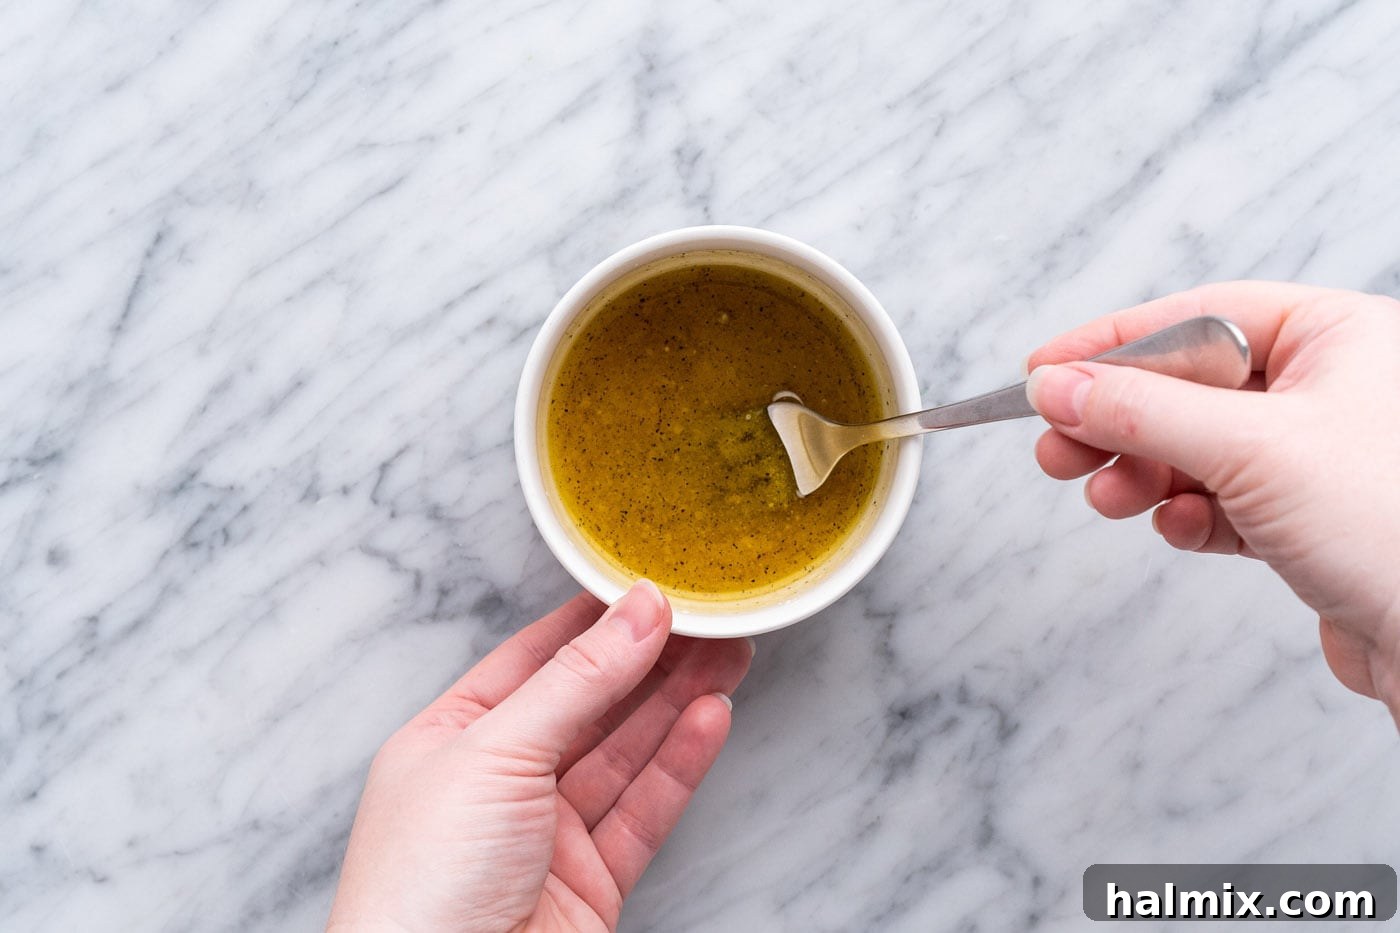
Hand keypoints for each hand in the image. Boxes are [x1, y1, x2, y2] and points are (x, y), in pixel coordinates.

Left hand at [327, 581, 752, 931]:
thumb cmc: (422, 893)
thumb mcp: (495, 755)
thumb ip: (575, 681)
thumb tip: (635, 612)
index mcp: (449, 741)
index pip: (531, 660)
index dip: (592, 622)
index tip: (649, 586)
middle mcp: (497, 784)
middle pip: (588, 704)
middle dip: (649, 658)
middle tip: (709, 615)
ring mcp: (545, 838)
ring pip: (624, 754)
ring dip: (677, 702)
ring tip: (729, 652)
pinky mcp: (588, 885)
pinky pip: (643, 811)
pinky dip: (681, 763)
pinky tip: (710, 718)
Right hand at [1025, 282, 1399, 714]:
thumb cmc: (1396, 529)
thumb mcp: (1250, 449)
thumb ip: (1141, 410)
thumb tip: (1055, 385)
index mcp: (1339, 336)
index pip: (1198, 319)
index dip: (1112, 343)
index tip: (1043, 370)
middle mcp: (1331, 387)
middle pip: (1188, 386)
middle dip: (1118, 421)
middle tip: (1055, 446)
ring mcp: (1318, 457)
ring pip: (1197, 448)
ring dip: (1144, 474)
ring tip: (1108, 496)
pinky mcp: (1308, 520)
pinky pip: (1221, 502)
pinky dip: (1187, 515)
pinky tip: (1182, 529)